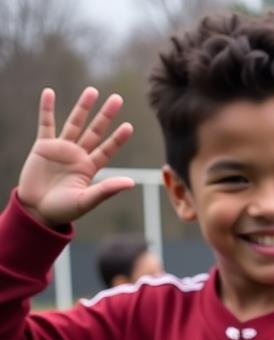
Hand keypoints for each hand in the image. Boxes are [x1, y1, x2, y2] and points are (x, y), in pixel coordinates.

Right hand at [18, 88, 134, 226]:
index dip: (118, 138)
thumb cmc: (63, 210)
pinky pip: (45, 124)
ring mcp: (61, 149)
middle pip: (94, 131)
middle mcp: (78, 156)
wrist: (37, 211)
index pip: (107, 150)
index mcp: (90, 169)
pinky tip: (49, 93)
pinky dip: (47, 109)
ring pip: (74, 124)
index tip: (129, 125)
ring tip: (92, 91)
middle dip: (105, 115)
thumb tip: (132, 183)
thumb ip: (106, 190)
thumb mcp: (86, 201)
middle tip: (117, 98)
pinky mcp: (43, 147)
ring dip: (83, 107)